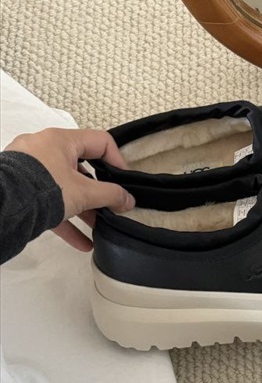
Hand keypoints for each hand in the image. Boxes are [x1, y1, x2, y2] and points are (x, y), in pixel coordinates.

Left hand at [7, 127, 134, 251]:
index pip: (99, 142)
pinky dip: (65, 219)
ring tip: (97, 227)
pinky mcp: (21, 188)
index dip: (117, 161)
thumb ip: (110, 195)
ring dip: (83, 209)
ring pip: (64, 187)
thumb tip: (127, 200)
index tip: (125, 181)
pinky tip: (81, 242)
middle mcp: (43, 149)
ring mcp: (29, 169)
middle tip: (110, 206)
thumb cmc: (41, 188)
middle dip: (98, 192)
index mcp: (60, 140)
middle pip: (81, 168)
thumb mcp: (84, 193)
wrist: (3, 207)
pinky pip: (47, 202)